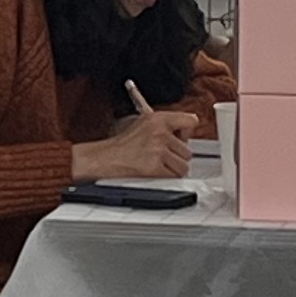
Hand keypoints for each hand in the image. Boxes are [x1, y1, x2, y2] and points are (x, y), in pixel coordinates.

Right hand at [72, 110, 194, 184]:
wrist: (105, 158)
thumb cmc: (122, 144)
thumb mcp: (143, 124)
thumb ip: (165, 125)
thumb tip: (186, 134)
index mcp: (158, 118)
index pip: (191, 121)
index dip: (187, 132)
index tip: (182, 137)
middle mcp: (160, 132)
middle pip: (188, 150)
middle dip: (177, 156)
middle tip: (162, 156)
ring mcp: (158, 149)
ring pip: (183, 166)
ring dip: (173, 169)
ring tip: (158, 164)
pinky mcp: (155, 166)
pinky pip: (175, 176)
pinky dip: (167, 177)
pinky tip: (155, 171)